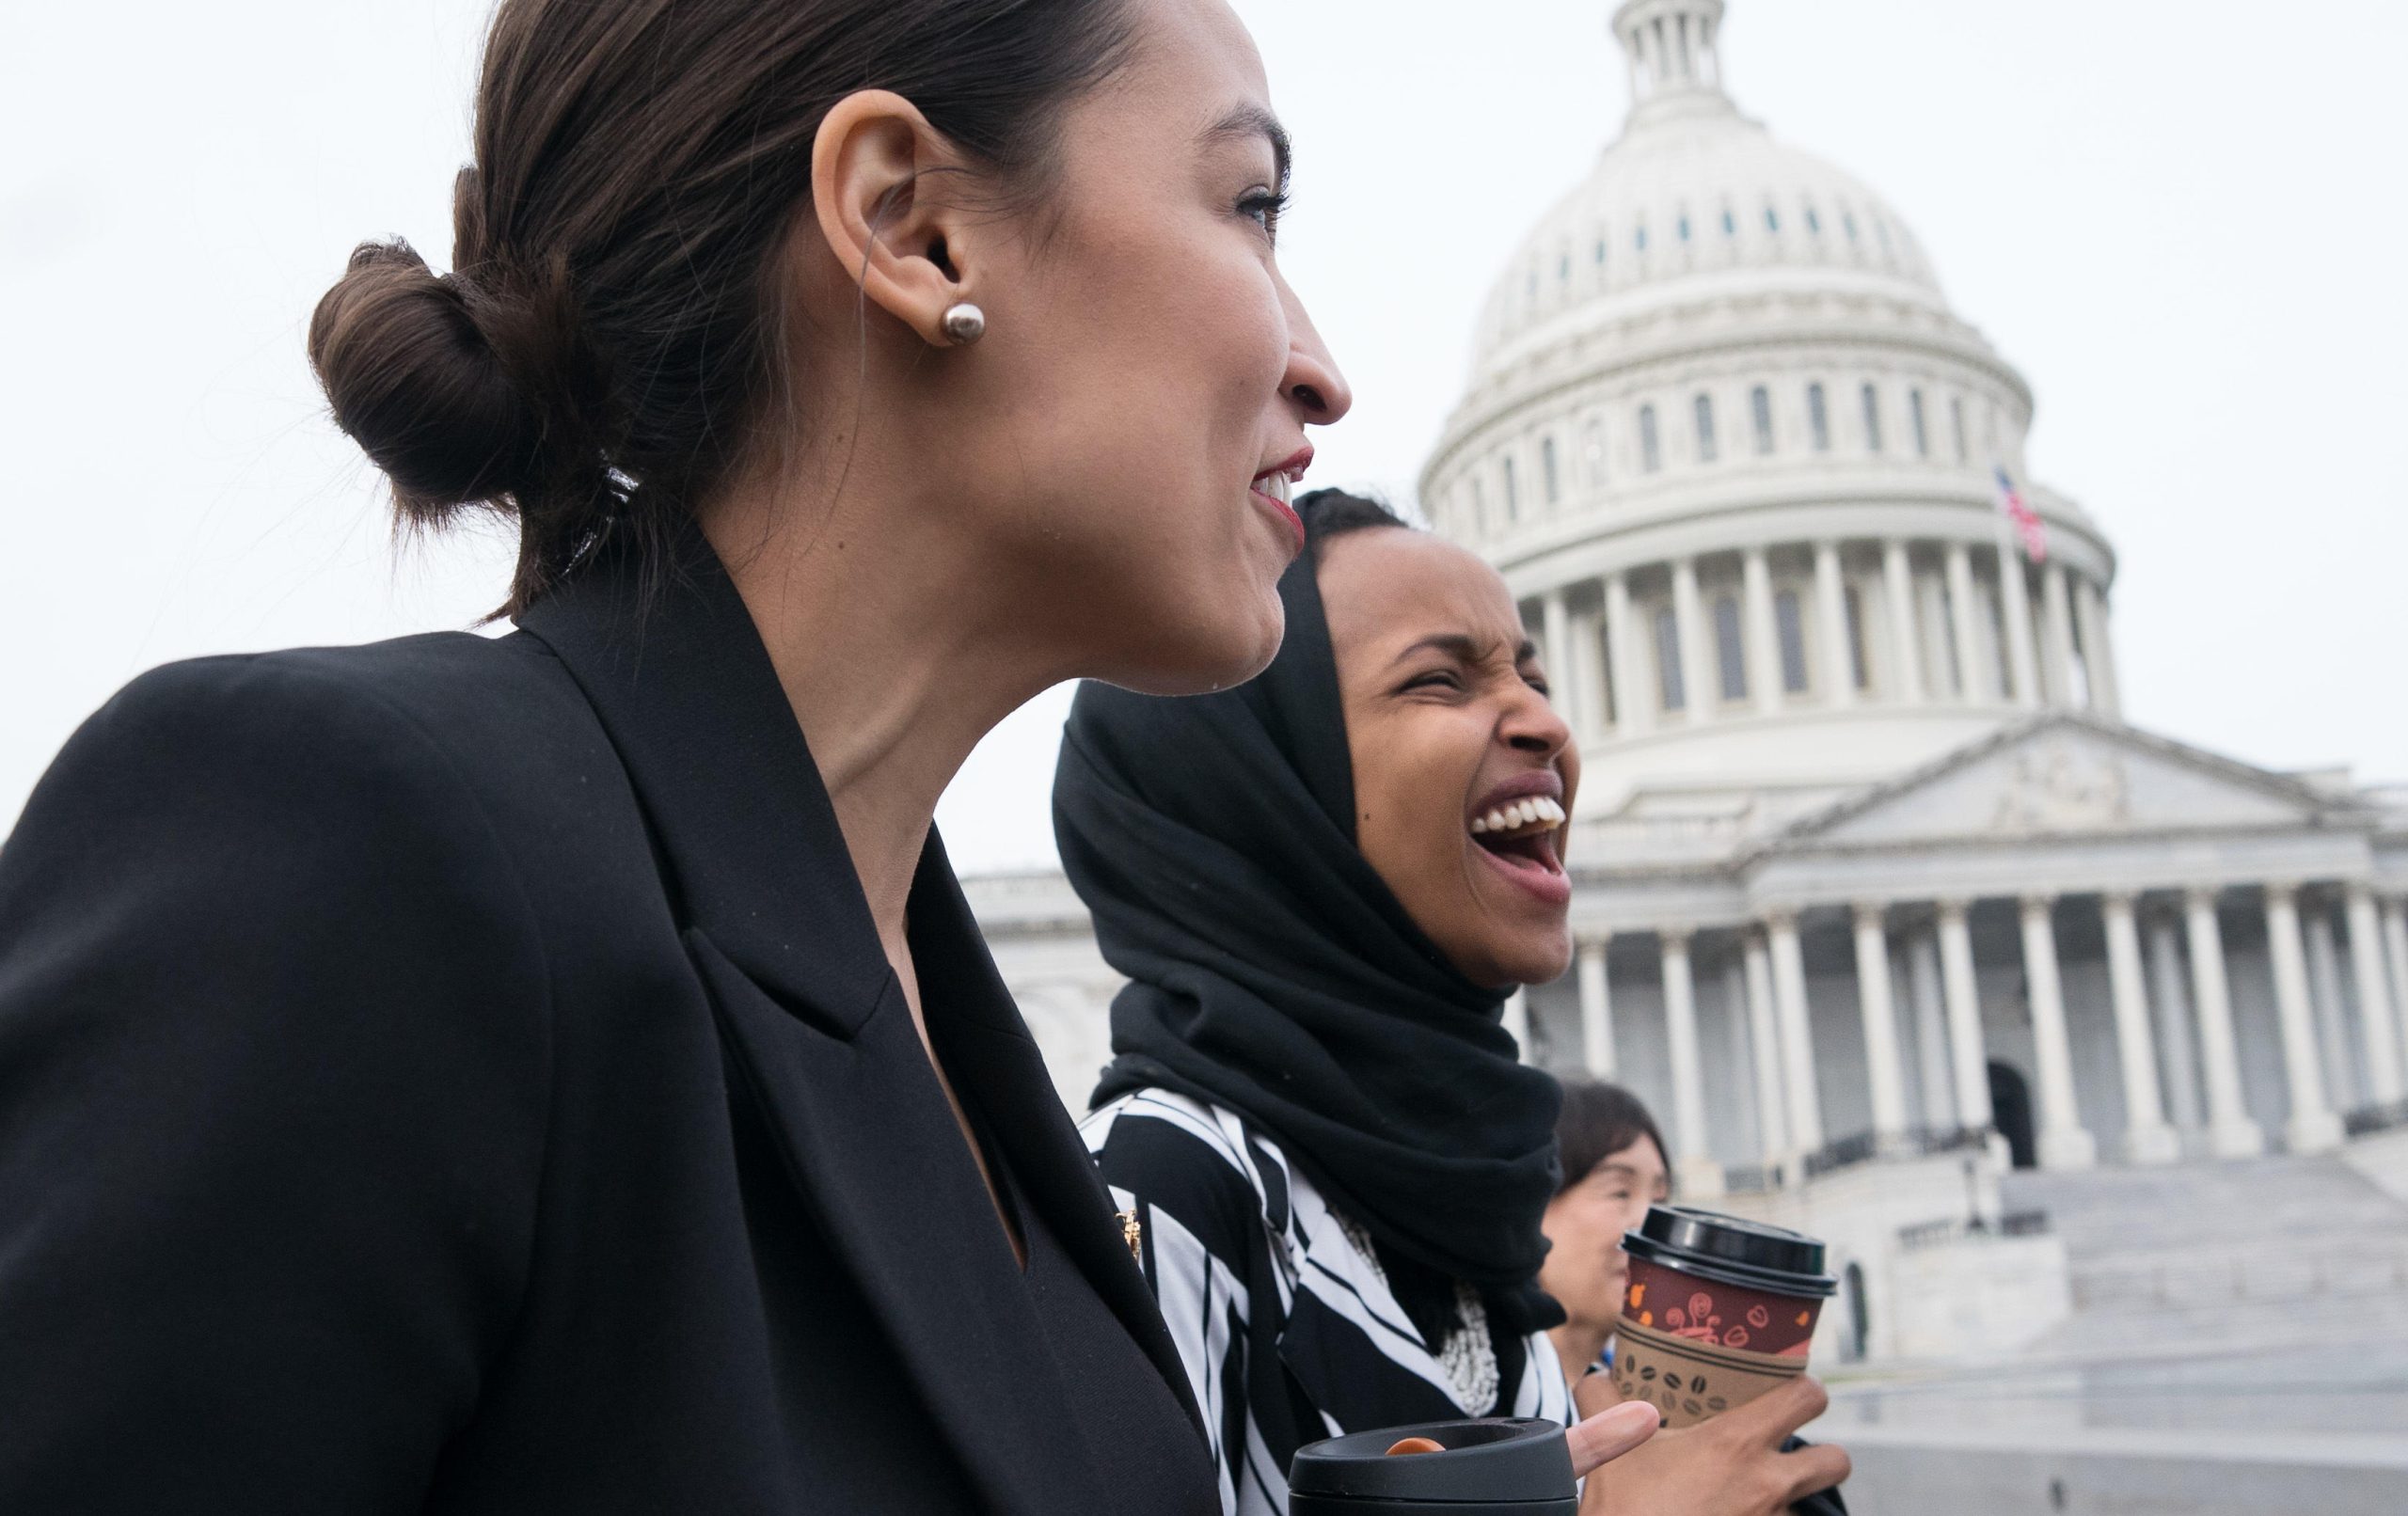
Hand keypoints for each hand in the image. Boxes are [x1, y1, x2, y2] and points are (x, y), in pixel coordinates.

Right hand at [1572, 1370, 1849, 1515]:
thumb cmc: (1628, 1509)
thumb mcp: (1611, 1446)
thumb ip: (1604, 1397)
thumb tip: (1600, 1377)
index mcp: (1738, 1443)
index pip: (1806, 1398)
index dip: (1805, 1390)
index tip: (1789, 1390)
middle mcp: (1768, 1485)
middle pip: (1836, 1461)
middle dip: (1822, 1455)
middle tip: (1789, 1449)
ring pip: (1810, 1507)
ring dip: (1790, 1497)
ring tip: (1755, 1492)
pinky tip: (1735, 1515)